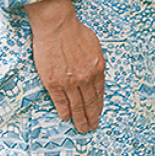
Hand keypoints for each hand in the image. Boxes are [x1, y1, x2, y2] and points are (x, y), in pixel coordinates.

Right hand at [24, 0, 105, 132]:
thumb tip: (96, 72)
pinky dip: (64, 111)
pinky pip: (61, 101)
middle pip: (90, 103)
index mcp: (98, 68)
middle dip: (92, 117)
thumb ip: (95, 62)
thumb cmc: (75, 32)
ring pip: (76, 106)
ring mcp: (70, 82)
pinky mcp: (54, 83)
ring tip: (81, 129)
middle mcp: (86, 78)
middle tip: (92, 128)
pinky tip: (66, 118)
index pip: (100, 93)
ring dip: (79, 119)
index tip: (98, 114)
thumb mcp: (95, 47)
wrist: (57, 26)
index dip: (99, 106)